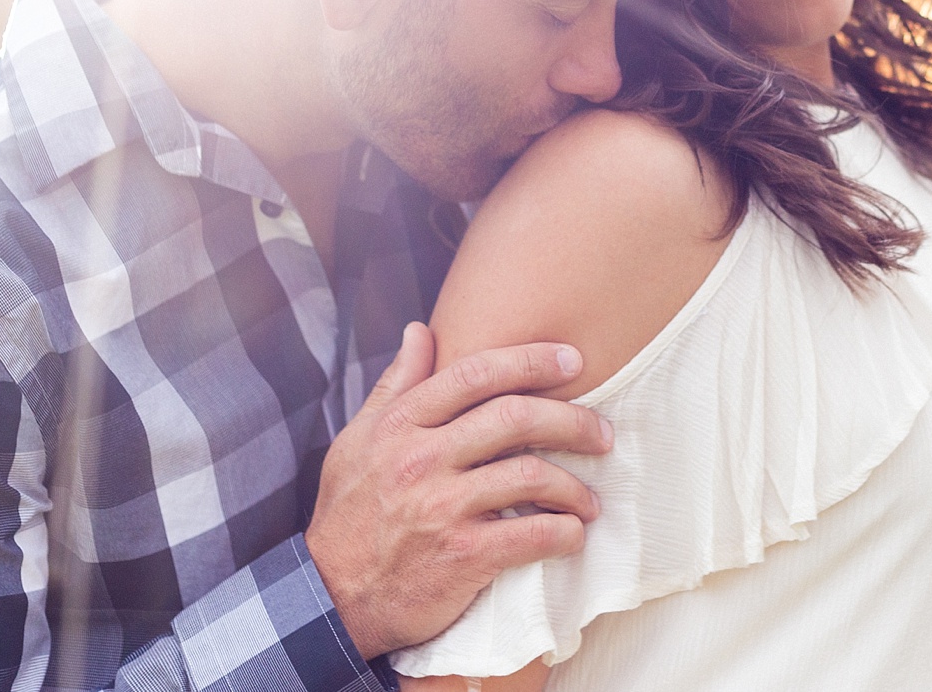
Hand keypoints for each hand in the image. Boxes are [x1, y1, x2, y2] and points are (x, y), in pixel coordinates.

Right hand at [306, 323, 612, 658]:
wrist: (329, 600)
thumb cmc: (349, 515)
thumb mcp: (358, 441)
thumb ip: (396, 385)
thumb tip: (421, 331)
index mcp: (399, 425)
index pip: (475, 374)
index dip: (531, 361)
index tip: (573, 361)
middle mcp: (420, 459)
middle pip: (514, 417)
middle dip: (572, 419)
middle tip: (601, 433)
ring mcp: (441, 507)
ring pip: (531, 474)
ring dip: (574, 486)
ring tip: (589, 500)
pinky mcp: (461, 556)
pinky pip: (531, 534)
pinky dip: (564, 533)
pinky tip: (572, 535)